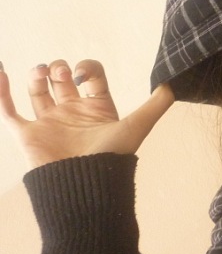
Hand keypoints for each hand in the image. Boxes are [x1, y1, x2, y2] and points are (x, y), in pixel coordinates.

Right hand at [0, 60, 173, 169]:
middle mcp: (73, 112)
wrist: (84, 186)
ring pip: (38, 91)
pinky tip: (1, 71)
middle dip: (61, 69)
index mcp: (97, 108)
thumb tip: (172, 83)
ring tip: (41, 72)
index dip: (87, 68)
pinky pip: (9, 112)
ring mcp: (49, 123)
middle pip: (62, 80)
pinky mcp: (28, 135)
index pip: (91, 77)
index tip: (84, 75)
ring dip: (37, 75)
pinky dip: (1, 92)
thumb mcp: (138, 125)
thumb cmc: (112, 157)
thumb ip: (156, 105)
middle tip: (62, 73)